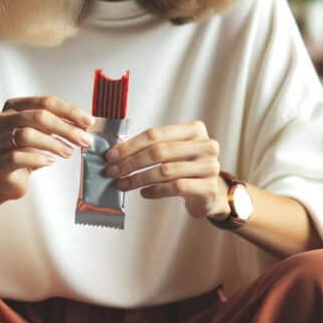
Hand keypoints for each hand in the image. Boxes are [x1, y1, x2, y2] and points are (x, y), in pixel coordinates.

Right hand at [0, 96, 93, 199]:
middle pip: (37, 116)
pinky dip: (37, 158)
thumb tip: (87, 122)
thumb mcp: (44, 132)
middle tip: (83, 139)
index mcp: (14, 106)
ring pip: (26, 135)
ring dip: (53, 143)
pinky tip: (50, 161)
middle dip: (65, 128)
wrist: (7, 178)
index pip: (45, 102)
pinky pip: (16, 157)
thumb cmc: (26, 151)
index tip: (88, 121)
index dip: (69, 111)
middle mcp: (2, 120)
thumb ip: (62, 123)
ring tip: (69, 152)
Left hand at [104, 120, 227, 218]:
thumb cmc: (186, 168)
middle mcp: (205, 145)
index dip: (130, 145)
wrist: (210, 193)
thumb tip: (115, 152)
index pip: (156, 134)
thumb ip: (151, 147)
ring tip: (123, 184)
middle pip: (159, 151)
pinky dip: (155, 191)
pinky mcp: (208, 188)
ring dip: (139, 178)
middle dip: (131, 162)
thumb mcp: (173, 151)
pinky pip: (175, 188)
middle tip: (113, 171)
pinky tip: (144, 193)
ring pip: (165, 171)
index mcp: (194, 130)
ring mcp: (210, 167)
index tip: (111, 155)